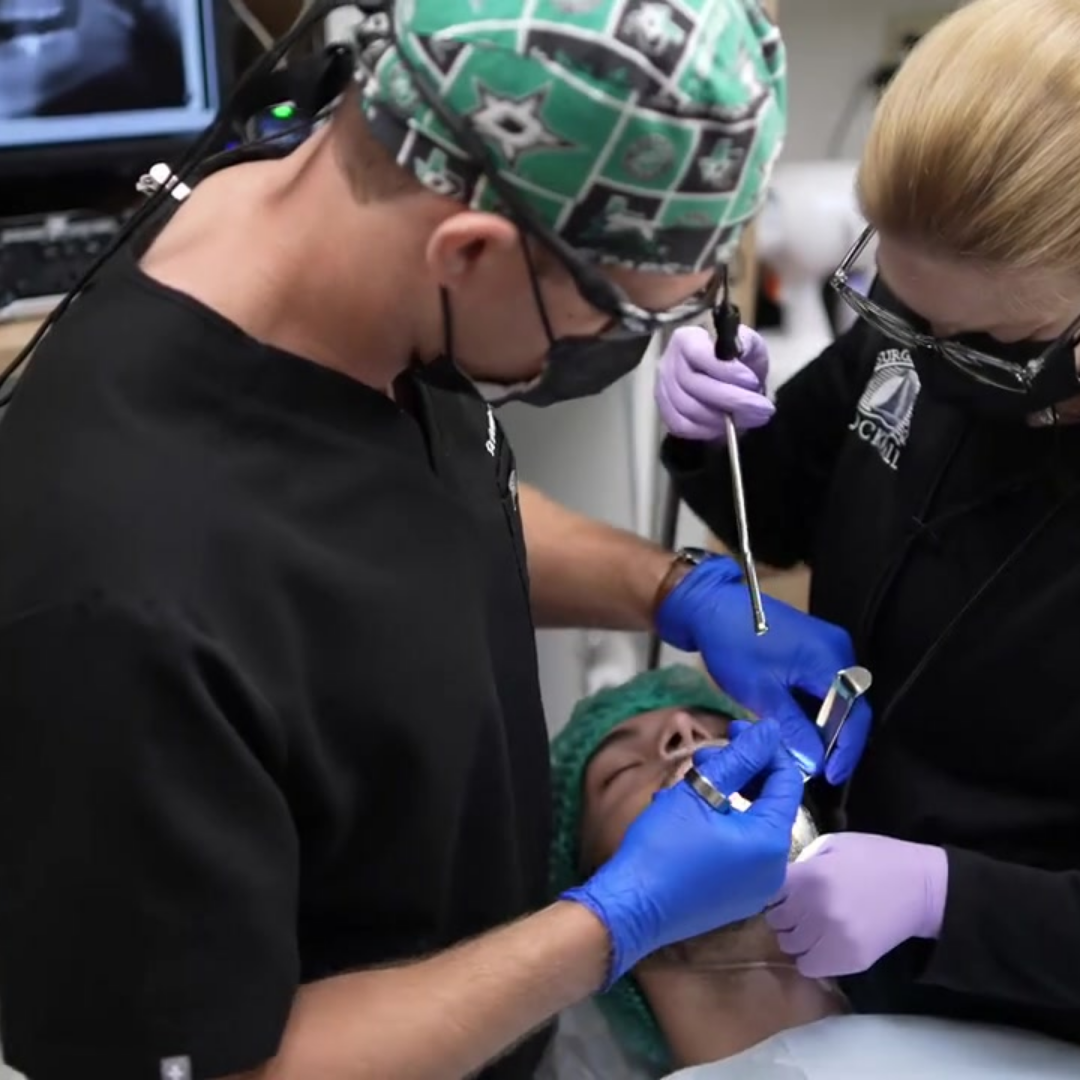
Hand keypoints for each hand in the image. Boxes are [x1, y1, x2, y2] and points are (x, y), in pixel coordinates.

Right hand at [563, 720, 802, 986]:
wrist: (630, 909)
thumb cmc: (664, 847)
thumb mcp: (699, 793)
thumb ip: (739, 758)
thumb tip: (770, 730)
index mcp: (771, 842)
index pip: (786, 781)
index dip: (764, 749)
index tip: (734, 728)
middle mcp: (773, 869)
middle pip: (768, 803)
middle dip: (741, 770)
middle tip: (706, 754)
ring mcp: (753, 888)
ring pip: (748, 824)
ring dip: (725, 794)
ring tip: (689, 779)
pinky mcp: (732, 898)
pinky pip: (736, 848)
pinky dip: (718, 822)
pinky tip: (685, 811)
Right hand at [655, 325, 775, 441]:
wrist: (730, 382)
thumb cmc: (738, 361)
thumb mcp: (748, 344)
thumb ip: (745, 344)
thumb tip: (738, 353)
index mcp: (686, 339)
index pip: (698, 354)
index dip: (725, 370)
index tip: (752, 381)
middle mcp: (668, 363)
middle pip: (695, 385)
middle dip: (733, 399)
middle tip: (762, 407)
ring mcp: (663, 390)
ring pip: (690, 409)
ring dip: (724, 418)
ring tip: (751, 417)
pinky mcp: (666, 413)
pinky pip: (683, 426)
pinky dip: (707, 430)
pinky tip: (727, 427)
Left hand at [656, 556, 871, 783]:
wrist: (710, 605)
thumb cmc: (734, 646)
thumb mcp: (762, 694)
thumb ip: (793, 730)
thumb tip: (815, 764)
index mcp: (831, 659)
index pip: (855, 715)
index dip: (845, 751)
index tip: (831, 777)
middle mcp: (837, 650)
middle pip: (849, 706)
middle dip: (833, 741)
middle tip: (816, 768)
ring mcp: (825, 645)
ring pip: (834, 697)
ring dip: (821, 725)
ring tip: (805, 753)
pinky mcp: (811, 645)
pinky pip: (821, 683)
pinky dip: (811, 707)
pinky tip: (796, 726)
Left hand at [766, 833, 948, 977]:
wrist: (920, 888)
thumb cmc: (874, 858)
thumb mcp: (833, 844)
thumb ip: (802, 861)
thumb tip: (778, 879)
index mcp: (810, 876)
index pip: (767, 893)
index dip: (772, 892)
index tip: (782, 892)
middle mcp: (816, 909)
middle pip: (775, 921)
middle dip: (783, 915)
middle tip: (797, 910)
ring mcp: (833, 938)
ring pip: (789, 947)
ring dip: (795, 937)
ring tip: (810, 928)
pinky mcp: (849, 961)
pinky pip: (810, 967)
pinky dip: (810, 958)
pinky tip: (821, 945)